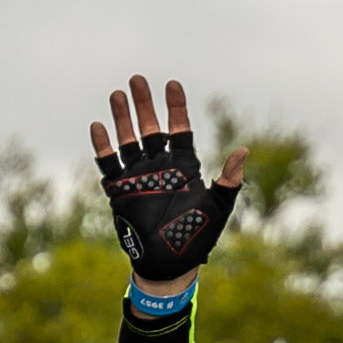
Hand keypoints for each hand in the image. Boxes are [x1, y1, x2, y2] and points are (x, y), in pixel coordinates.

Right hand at [88, 75, 246, 285]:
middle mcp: (159, 166)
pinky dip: (103, 146)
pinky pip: (109, 164)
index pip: (179, 128)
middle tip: (137, 79)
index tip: (172, 84)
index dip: (175, 106)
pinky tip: (98, 126)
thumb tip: (243, 150)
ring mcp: (138, 177)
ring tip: (117, 94)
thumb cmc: (198, 237)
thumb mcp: (219, 206)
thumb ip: (229, 179)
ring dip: (122, 118)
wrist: (171, 264)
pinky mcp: (120, 191)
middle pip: (149, 127)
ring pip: (128, 140)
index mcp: (183, 165)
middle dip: (143, 104)